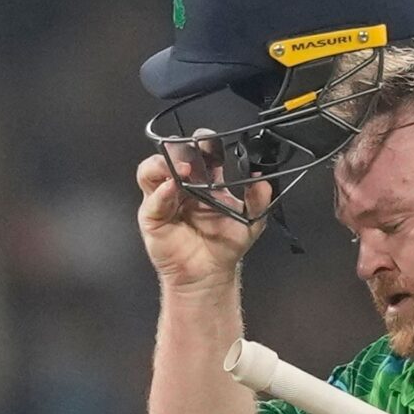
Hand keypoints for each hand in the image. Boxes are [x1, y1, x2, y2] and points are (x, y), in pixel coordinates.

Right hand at [137, 129, 272, 290]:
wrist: (209, 273)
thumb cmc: (226, 245)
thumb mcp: (251, 221)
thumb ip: (258, 200)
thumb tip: (262, 180)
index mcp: (205, 181)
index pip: (200, 153)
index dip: (204, 143)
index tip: (211, 140)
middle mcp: (182, 185)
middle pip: (173, 156)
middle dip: (181, 148)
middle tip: (194, 150)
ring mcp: (164, 198)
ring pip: (152, 170)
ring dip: (165, 164)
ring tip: (183, 169)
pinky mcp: (152, 216)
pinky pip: (152, 198)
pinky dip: (161, 192)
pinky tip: (173, 189)